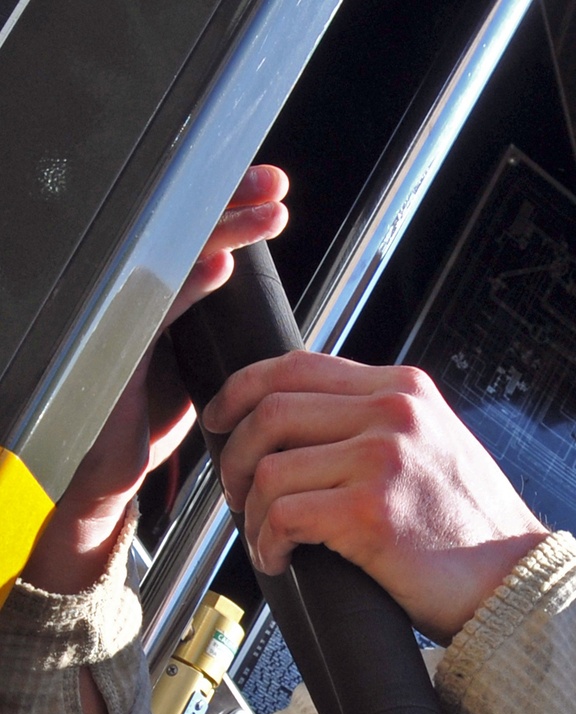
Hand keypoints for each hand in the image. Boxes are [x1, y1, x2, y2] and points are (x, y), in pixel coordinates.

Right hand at [23, 165, 289, 593]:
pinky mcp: (115, 350)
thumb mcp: (193, 361)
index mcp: (157, 296)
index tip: (270, 192)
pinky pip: (153, 309)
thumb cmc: (147, 418)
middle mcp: (136, 298)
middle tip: (271, 184)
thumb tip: (240, 279)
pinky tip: (219, 267)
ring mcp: (122, 320)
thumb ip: (210, 321)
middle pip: (184, 232)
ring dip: (222, 234)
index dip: (231, 210)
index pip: (197, 237)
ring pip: (172, 258)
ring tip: (265, 215)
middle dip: (231, 203)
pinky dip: (186, 285)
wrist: (112, 475)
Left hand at [203, 352, 549, 641]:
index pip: (298, 365)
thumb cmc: (475, 533)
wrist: (517, 582)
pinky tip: (280, 559)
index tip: (222, 419)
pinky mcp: (370, 511)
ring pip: (270, 467)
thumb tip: (309, 432)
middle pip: (270, 409)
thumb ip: (382, 426)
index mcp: (405, 390)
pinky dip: (267, 542)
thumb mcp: (436, 449)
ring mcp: (383, 458)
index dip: (242, 390)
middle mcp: (394, 412)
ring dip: (250, 509)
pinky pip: (283, 516)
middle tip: (236, 491)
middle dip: (236, 455)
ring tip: (263, 536)